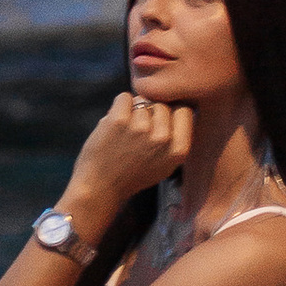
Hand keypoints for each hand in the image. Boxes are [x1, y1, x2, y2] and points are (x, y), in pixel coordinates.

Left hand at [67, 89, 190, 225]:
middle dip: (150, 111)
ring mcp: (141, 128)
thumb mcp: (165, 164)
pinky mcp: (119, 120)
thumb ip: (175, 139)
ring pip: (142, 100)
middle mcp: (163, 138)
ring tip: (125, 131)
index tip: (159, 121)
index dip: (171, 111)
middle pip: (162, 104)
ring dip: (133, 110)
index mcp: (178, 150)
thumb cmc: (132, 176)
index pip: (184, 111)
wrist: (101, 188)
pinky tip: (115, 123)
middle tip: (138, 130)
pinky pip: (124, 97)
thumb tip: (178, 107)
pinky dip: (118, 106)